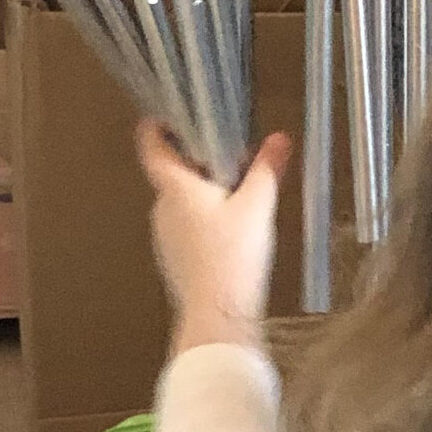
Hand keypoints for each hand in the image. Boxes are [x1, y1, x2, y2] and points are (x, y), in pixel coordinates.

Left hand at [138, 121, 291, 351]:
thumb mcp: (257, 206)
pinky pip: (187, 227)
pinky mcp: (175, 259)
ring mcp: (164, 236)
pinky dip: (206, 220)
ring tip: (242, 197)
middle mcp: (162, 208)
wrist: (218, 316)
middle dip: (201, 161)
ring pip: (182, 202)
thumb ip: (267, 168)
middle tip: (234, 158)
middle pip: (174, 173)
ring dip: (206, 193)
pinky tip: (234, 233)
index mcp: (175, 187)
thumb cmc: (233, 256)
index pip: (151, 145)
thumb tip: (280, 138)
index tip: (170, 115)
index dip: (156, 125)